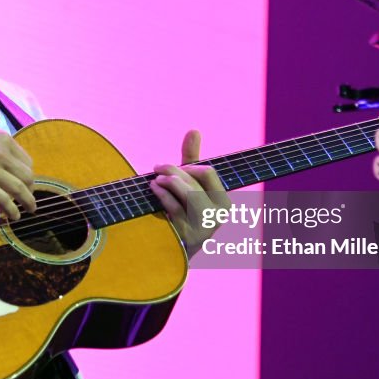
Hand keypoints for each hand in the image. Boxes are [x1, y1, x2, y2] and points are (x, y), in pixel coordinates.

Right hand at [0, 118, 35, 221]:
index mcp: (2, 139)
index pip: (26, 160)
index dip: (28, 175)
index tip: (25, 183)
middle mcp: (1, 153)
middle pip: (27, 176)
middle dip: (30, 190)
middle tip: (29, 199)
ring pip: (19, 189)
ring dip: (27, 202)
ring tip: (28, 211)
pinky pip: (3, 200)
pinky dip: (11, 210)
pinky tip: (12, 216)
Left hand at [149, 130, 230, 256]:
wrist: (174, 249)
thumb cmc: (183, 211)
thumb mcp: (190, 185)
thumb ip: (192, 159)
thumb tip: (194, 129)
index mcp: (224, 203)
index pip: (207, 172)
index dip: (188, 166)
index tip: (176, 167)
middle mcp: (218, 216)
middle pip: (194, 180)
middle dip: (172, 170)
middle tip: (157, 168)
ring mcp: (203, 227)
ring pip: (185, 192)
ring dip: (167, 182)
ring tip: (155, 180)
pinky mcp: (186, 236)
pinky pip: (173, 207)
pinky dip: (161, 195)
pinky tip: (154, 190)